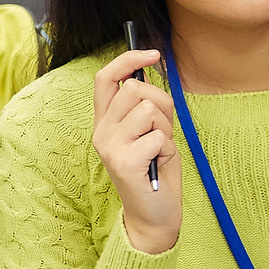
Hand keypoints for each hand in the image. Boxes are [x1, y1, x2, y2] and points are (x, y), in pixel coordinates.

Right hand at [91, 48, 180, 253]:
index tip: (152, 53)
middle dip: (160, 103)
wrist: (153, 215)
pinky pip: (158, 137)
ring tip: (159, 149)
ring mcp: (110, 148)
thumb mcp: (151, 131)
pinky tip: (158, 165)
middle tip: (163, 129)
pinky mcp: (124, 163)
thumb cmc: (155, 171)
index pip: (105, 78)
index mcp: (104, 122)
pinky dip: (167, 149)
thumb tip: (147, 73)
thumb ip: (146, 105)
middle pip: (134, 89)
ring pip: (148, 110)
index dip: (128, 59)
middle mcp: (101, 132)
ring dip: (165, 128)